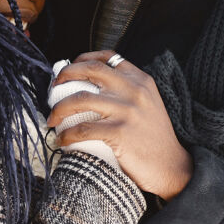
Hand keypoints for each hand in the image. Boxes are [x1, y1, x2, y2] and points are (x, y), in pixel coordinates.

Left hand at [46, 50, 193, 199]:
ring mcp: (127, 110)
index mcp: (140, 80)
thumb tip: (88, 86)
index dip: (82, 60)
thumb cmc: (153, 138)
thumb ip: (126, 90)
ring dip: (59, 109)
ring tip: (52, 119)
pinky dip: (66, 135)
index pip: (107, 57)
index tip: (68, 71)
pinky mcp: (120, 132)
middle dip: (64, 76)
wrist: (171, 166)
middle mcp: (134, 90)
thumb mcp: (147, 103)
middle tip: (52, 90)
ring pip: (80, 99)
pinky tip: (62, 141)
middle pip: (90, 70)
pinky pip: (82, 129)